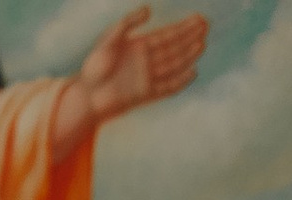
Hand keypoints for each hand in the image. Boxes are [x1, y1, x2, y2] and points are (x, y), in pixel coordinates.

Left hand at [61, 5, 204, 143]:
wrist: (85, 97)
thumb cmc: (93, 68)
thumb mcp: (109, 39)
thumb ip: (128, 23)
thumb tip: (150, 10)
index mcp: (139, 46)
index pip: (166, 35)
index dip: (183, 27)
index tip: (198, 19)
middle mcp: (146, 61)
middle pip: (173, 47)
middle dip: (190, 37)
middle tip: (206, 26)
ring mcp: (146, 78)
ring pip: (173, 64)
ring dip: (188, 55)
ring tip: (203, 44)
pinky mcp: (144, 95)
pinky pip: (166, 87)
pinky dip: (179, 81)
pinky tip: (192, 73)